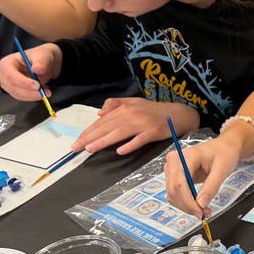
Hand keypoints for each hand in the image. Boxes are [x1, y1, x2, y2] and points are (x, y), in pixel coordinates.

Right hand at [0, 44, 61, 100]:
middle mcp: (4, 74)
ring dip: (32, 96)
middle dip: (28, 91)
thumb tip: (37, 69)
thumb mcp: (43, 56)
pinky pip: (21, 97)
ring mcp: (7, 84)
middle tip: (43, 92)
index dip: (22, 81)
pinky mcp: (14, 91)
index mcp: (7, 62)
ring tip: (46, 92)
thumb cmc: (40, 57)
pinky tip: (42, 94)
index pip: (10, 74)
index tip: (37, 85)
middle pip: (12, 86)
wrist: (44, 64)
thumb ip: (41, 62)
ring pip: (17, 94)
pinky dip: (32, 98)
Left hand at [73, 99, 199, 154]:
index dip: (88, 130)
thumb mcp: (134, 102)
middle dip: (89, 137)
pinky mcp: (153, 132)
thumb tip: (99, 112)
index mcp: (125, 108)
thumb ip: (116, 104)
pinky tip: (119, 151)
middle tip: (76, 148)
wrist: (178, 114)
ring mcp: (142, 124)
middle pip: (107, 127)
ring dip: (103, 141)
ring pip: (119, 133)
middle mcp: (131, 114)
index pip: (102, 120)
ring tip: (90, 149)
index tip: (77, 140)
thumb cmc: (154, 110)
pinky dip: (130, 145)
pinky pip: (139, 140)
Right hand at [164, 133, 241, 217]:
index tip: (200, 213)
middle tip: (204, 214)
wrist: (224, 147)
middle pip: (174, 190)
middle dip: (187, 206)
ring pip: (172, 194)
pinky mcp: (175, 175)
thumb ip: (211, 186)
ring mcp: (172, 168)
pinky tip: (198, 205)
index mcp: (185, 156)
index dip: (188, 201)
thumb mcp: (222, 169)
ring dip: (186, 206)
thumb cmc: (224, 154)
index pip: (179, 183)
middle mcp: (174, 161)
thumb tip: (201, 204)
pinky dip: (185, 202)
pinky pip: (175, 193)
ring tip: (204, 211)